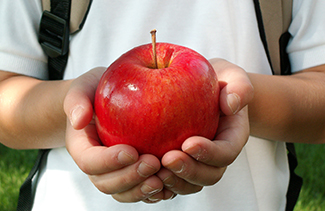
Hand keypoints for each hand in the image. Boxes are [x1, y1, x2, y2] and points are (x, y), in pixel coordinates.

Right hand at [64, 67, 167, 202]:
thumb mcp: (83, 87)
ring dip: (142, 190)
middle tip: (153, 163)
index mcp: (82, 147)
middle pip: (106, 183)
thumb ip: (77, 101)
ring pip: (123, 192)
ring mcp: (113, 173)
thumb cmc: (95, 91)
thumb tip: (78, 120)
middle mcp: (96, 166)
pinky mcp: (130, 174)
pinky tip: (169, 184)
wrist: (104, 100)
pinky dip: (152, 193)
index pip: (90, 162)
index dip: (109, 161)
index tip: (131, 151)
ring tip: (162, 178)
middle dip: (130, 177)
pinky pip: (138, 191)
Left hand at [155, 59, 253, 197]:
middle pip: (209, 175)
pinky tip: (143, 172)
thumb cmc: (219, 81)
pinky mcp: (183, 162)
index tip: (188, 143)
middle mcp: (217, 155)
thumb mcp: (233, 77)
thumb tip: (231, 105)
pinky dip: (161, 181)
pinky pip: (174, 179)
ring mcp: (199, 162)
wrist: (206, 88)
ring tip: (154, 169)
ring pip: (191, 183)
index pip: (226, 152)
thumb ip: (239, 88)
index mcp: (232, 137)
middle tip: (167, 160)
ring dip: (174, 181)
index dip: (209, 153)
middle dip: (189, 171)